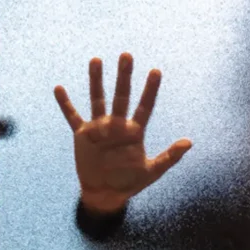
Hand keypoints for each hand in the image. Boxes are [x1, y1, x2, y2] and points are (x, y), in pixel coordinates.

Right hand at [55, 53, 191, 213]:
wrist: (105, 194)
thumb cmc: (130, 182)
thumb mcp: (151, 171)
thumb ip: (169, 157)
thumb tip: (189, 142)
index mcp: (135, 132)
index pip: (145, 106)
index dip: (150, 90)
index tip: (156, 72)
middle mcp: (117, 125)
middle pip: (122, 96)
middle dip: (124, 77)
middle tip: (127, 55)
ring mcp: (99, 128)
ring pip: (98, 99)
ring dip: (97, 81)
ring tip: (96, 60)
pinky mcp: (83, 135)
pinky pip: (73, 116)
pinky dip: (66, 104)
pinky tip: (59, 88)